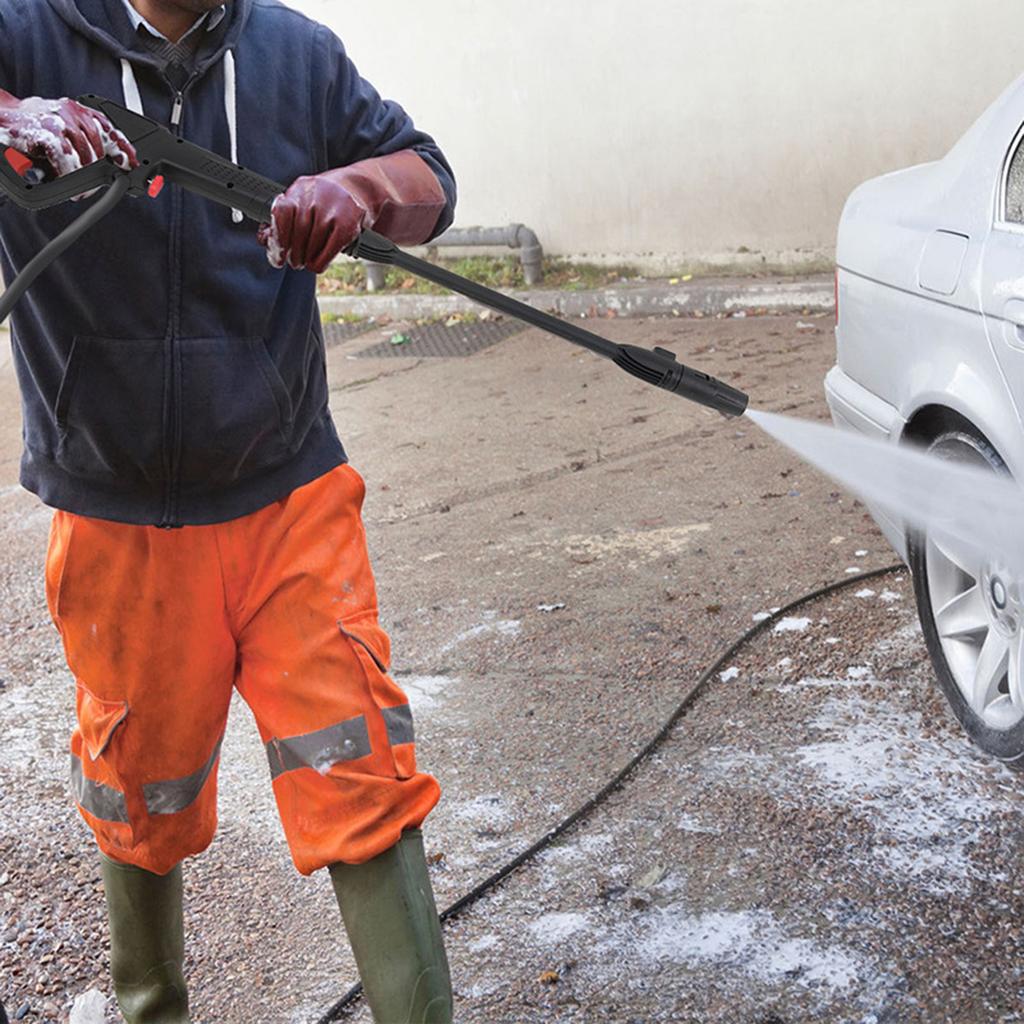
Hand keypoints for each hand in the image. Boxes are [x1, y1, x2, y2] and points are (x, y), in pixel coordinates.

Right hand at [0, 92, 136, 179]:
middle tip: (89, 188)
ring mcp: (59, 121)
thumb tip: (114, 160)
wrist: (2, 117)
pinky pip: (67, 159)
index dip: (123, 147)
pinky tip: (64, 177)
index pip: (109, 128)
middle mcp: (71, 112)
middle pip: (98, 149)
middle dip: (96, 173)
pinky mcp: (46, 133)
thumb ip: (87, 139)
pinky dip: (67, 173)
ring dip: (82, 178)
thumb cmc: (34, 126)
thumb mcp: (65, 128)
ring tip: (78, 189)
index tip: (131, 163)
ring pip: (84, 157)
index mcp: (79, 110)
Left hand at [258, 150, 446, 272]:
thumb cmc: (329, 200)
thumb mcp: (304, 201)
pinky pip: (327, 252)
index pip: (281, 213)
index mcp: (300, 188)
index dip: (277, 238)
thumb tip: (264, 239)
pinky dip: (320, 262)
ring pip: (310, 246)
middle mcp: (315, 196)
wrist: (363, 189)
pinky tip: (319, 262)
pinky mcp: (348, 225)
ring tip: (307, 261)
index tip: (278, 254)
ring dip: (306, 260)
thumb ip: (283, 218)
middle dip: (293, 254)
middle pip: (296, 234)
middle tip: (294, 262)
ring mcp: (332, 210)